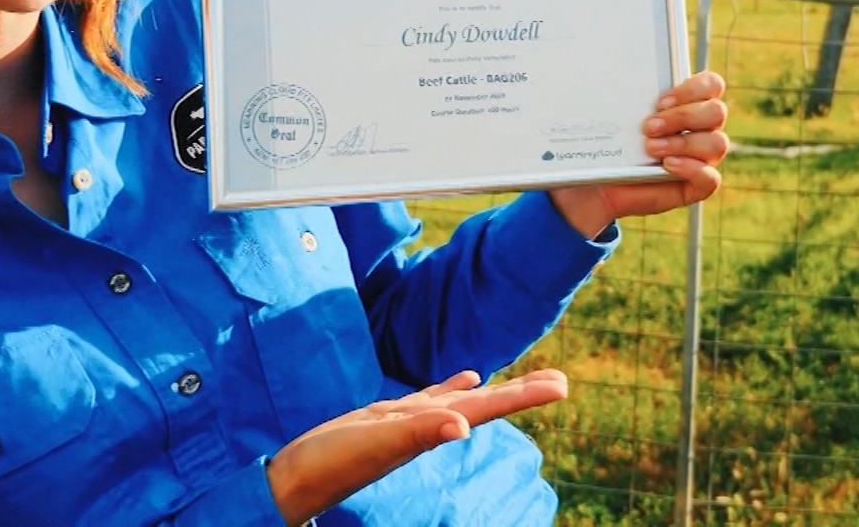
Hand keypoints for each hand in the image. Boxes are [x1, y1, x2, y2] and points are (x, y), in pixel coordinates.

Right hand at [265, 369, 568, 522]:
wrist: (297, 480)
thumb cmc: (334, 463)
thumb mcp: (379, 443)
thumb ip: (420, 433)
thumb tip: (462, 426)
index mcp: (434, 429)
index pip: (490, 407)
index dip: (525, 395)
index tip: (561, 386)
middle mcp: (430, 427)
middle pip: (487, 404)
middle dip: (523, 391)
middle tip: (561, 382)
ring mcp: (411, 423)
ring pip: (464, 401)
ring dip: (496, 390)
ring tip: (530, 381)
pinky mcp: (390, 419)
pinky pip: (431, 398)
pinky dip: (452, 387)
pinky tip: (470, 378)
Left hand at [548, 70, 729, 238]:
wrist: (595, 183)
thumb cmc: (609, 143)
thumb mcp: (614, 115)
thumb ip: (624, 93)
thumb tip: (610, 67)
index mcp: (688, 104)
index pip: (711, 85)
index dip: (693, 88)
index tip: (660, 100)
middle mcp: (701, 129)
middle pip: (716, 112)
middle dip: (683, 116)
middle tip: (648, 126)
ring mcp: (701, 158)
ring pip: (717, 143)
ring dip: (682, 143)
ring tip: (650, 148)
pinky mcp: (695, 186)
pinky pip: (710, 179)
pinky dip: (691, 169)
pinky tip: (667, 166)